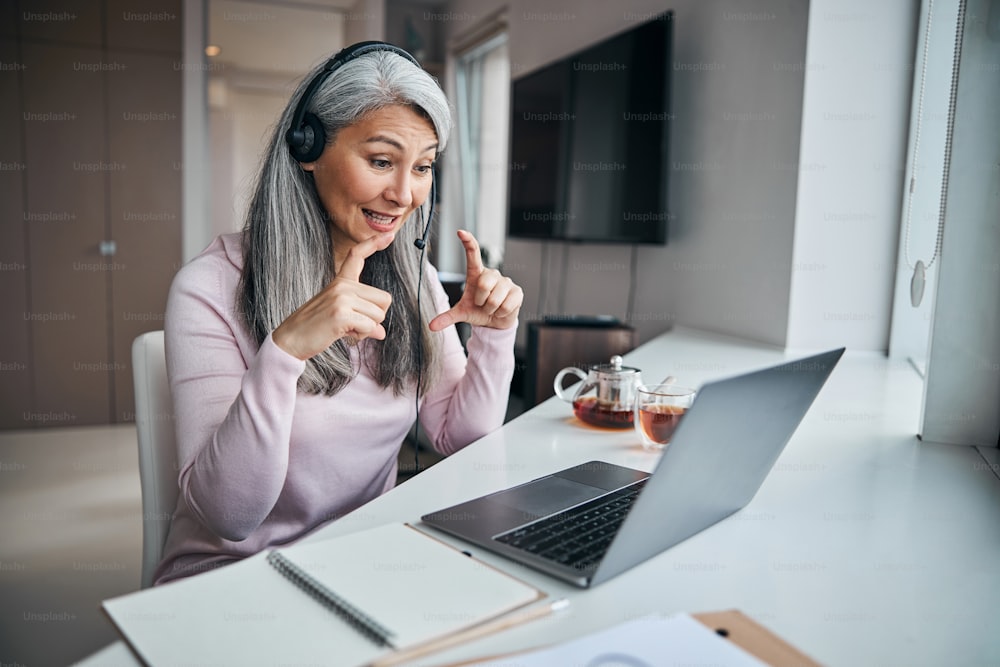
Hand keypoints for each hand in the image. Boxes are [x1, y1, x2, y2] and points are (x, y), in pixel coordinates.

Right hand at [273, 232, 394, 359]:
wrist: (290, 339)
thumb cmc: (315, 328)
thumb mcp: (341, 316)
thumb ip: (363, 318)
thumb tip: (381, 332)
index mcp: (340, 281)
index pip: (357, 256)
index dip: (374, 244)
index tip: (389, 235)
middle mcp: (342, 285)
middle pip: (384, 299)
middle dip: (375, 317)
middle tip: (354, 324)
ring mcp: (341, 298)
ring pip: (379, 315)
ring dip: (367, 328)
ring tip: (346, 329)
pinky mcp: (341, 314)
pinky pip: (369, 327)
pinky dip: (362, 335)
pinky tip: (344, 334)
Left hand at [429, 230, 522, 331]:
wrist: (495, 322)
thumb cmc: (478, 311)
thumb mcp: (462, 313)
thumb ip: (447, 317)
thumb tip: (431, 326)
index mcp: (477, 274)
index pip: (473, 255)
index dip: (468, 242)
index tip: (460, 232)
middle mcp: (492, 275)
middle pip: (484, 284)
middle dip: (481, 301)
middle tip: (483, 304)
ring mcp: (506, 282)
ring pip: (495, 298)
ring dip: (491, 309)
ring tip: (492, 308)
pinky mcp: (517, 291)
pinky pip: (506, 305)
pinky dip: (500, 313)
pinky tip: (501, 310)